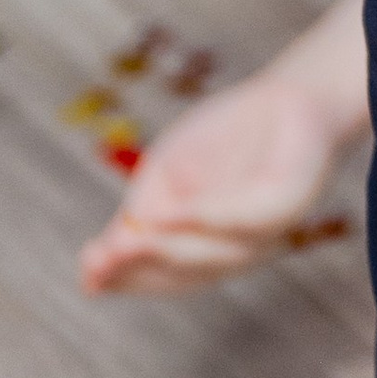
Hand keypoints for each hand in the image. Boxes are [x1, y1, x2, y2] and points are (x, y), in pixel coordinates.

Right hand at [80, 0, 369, 293]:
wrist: (285, 96)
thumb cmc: (223, 137)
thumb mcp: (164, 175)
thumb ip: (138, 216)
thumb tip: (98, 258)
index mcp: (206, 247)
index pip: (163, 277)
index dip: (125, 280)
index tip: (86, 281)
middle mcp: (237, 249)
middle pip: (188, 274)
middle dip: (141, 270)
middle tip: (99, 262)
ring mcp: (267, 231)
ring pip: (217, 255)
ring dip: (167, 250)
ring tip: (126, 243)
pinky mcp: (290, 204)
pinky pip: (246, 219)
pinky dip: (205, 219)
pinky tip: (171, 215)